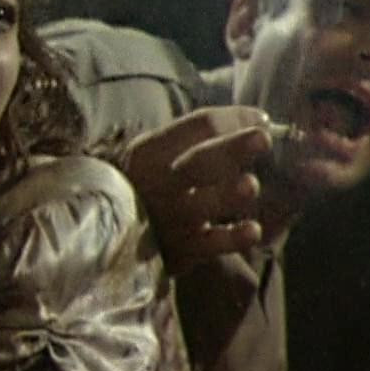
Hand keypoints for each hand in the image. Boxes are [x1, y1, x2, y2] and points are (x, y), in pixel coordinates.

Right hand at [119, 107, 271, 273]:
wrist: (107, 233)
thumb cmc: (150, 181)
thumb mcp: (159, 151)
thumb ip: (203, 135)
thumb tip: (261, 120)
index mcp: (152, 150)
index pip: (198, 127)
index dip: (233, 119)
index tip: (263, 120)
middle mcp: (158, 184)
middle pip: (199, 163)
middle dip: (232, 149)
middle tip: (263, 138)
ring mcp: (170, 219)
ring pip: (202, 206)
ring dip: (227, 195)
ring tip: (250, 185)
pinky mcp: (182, 251)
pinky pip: (210, 245)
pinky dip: (232, 239)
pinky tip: (253, 230)